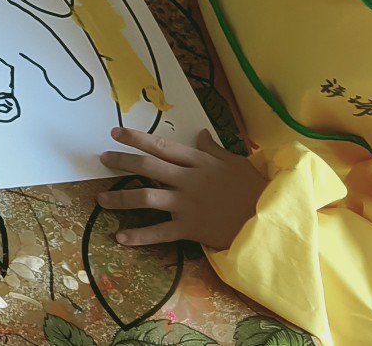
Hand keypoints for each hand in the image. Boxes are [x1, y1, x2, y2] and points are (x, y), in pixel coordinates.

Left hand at [96, 129, 264, 250]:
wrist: (271, 220)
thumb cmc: (255, 189)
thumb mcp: (236, 162)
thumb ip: (214, 149)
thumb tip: (200, 133)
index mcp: (199, 162)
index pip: (162, 146)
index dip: (137, 138)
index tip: (115, 133)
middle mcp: (188, 180)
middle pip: (148, 167)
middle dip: (122, 161)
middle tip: (102, 159)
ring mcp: (187, 205)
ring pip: (146, 197)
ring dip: (120, 199)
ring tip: (100, 199)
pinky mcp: (190, 228)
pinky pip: (160, 232)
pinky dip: (139, 236)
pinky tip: (120, 237)